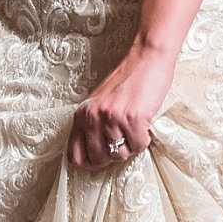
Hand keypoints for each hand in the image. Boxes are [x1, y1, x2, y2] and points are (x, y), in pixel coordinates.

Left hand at [67, 44, 173, 171]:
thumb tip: (93, 155)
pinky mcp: (133, 119)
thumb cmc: (127, 80)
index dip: (89, 163)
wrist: (147, 58)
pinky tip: (144, 124)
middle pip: (99, 159)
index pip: (74, 155)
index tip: (101, 160)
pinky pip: (139, 146)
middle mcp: (93, 117)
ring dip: (131, 146)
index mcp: (82, 114)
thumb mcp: (100, 102)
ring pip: (120, 155)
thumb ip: (92, 125)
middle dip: (113, 156)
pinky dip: (144, 139)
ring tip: (134, 128)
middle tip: (123, 140)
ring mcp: (112, 119)